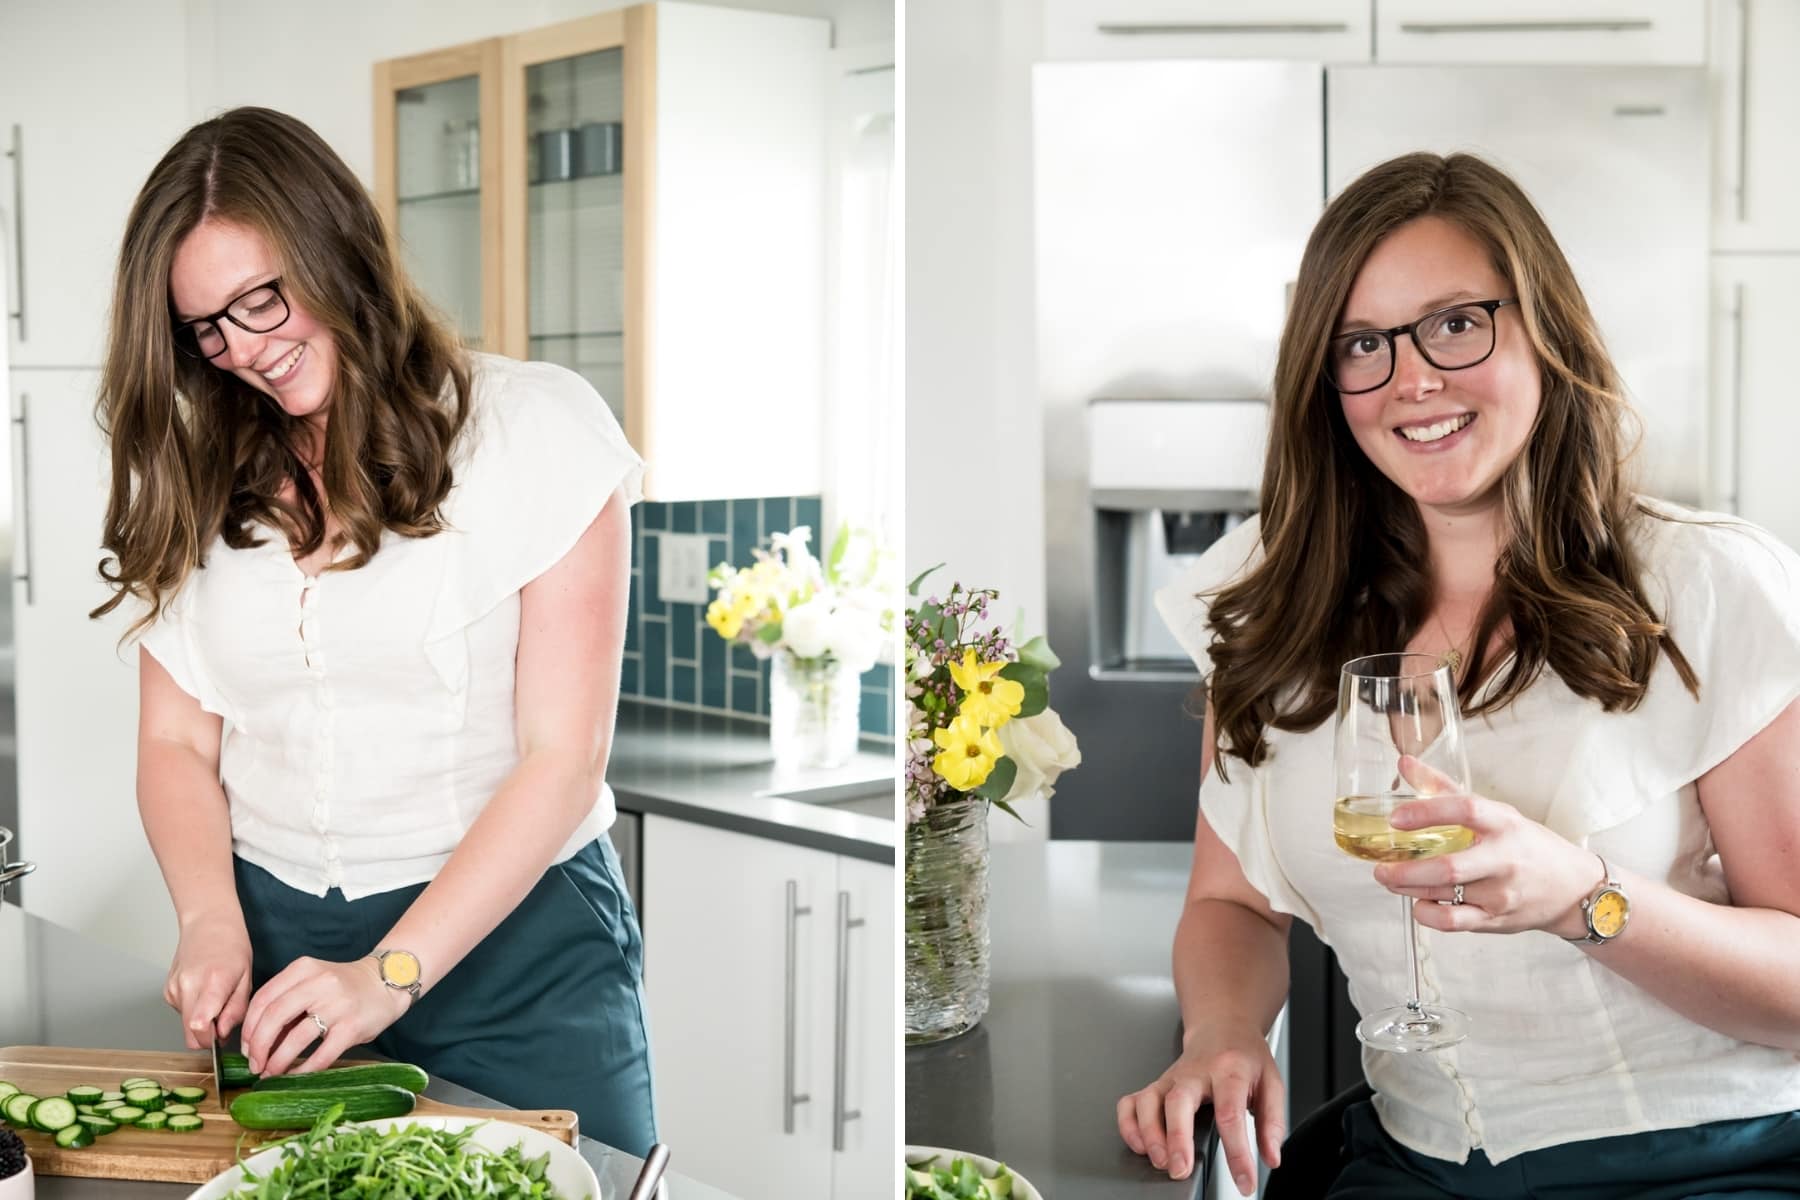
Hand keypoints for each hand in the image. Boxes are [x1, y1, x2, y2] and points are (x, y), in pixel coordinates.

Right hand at [164, 911, 252, 1047]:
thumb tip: (222, 1033)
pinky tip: (203, 990)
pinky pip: (182, 1012)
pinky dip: (194, 1009)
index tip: (221, 1035)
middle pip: (190, 1034)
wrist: (208, 923)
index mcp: (213, 981)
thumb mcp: (247, 978)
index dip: (210, 1039)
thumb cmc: (231, 946)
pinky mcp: (167, 991)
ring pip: (186, 1025)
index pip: (199, 1023)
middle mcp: (188, 985)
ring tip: (216, 996)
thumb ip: (236, 1009)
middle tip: (224, 1019)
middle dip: (208, 1036)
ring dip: (202, 1021)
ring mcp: (174, 988)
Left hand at [240, 957, 409, 1077]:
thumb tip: (258, 1040)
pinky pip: (322, 1055)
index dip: (249, 1028)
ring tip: (271, 1073)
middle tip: (255, 1065)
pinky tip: (296, 1076)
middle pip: (273, 1017)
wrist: (387, 982)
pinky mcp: (352, 1026)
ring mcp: (337, 1004)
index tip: (247, 1048)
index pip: (263, 999)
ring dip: (277, 1061)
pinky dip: (304, 1069)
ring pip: (295, 1038)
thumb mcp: (312, 982)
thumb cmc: (343, 987)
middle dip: (258, 1046)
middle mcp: (319, 983)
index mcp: (303, 969)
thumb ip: (287, 1002)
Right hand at [1116, 1033, 1284, 1194]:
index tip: (1244, 1180)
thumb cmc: (1245, 1056)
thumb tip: (1271, 1157)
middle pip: (1178, 1102)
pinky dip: (1128, 1125)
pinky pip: (1131, 1102)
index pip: (1230, 1113)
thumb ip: (1272, 1122)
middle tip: (1181, 1170)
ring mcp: (1171, 1078)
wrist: (1222, 1026)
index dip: (1237, 1152)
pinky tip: (1140, 1145)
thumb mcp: (1271, 1083)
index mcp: (1229, 1070)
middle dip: (1176, 1139)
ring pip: (1148, 1101)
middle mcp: (1194, 1073)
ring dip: (1149, 1134)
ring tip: (1161, 1162)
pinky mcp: (1155, 1084)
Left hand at [1375, 755, 1603, 937]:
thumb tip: (1404, 763)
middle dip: (1405, 870)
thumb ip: (1445, 789)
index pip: (1465, 810)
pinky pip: (1452, 922)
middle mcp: (1504, 860)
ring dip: (1408, 888)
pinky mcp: (1496, 919)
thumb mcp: (1496, 812)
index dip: (1426, 812)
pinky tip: (1418, 903)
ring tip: (1391, 879)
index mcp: (1504, 824)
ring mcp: (1501, 893)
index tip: (1395, 817)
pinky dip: (1426, 914)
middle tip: (1381, 867)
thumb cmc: (1528, 845)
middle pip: (1448, 868)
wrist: (1572, 889)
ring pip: (1443, 894)